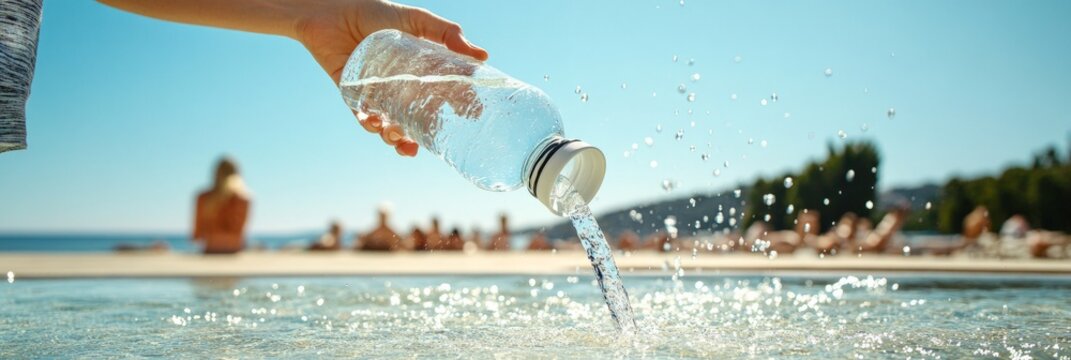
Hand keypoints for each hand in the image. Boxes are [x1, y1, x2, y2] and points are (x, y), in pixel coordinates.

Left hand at [294, 0, 487, 156]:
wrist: (332, 8)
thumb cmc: (376, 11)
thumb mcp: (417, 20)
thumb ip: (447, 34)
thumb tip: (483, 56)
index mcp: (419, 70)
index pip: (443, 93)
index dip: (458, 107)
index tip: (471, 116)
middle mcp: (400, 85)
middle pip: (418, 118)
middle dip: (424, 136)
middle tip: (427, 143)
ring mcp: (377, 92)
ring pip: (391, 125)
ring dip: (396, 138)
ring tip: (399, 139)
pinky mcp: (352, 94)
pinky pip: (363, 116)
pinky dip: (369, 125)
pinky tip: (374, 124)